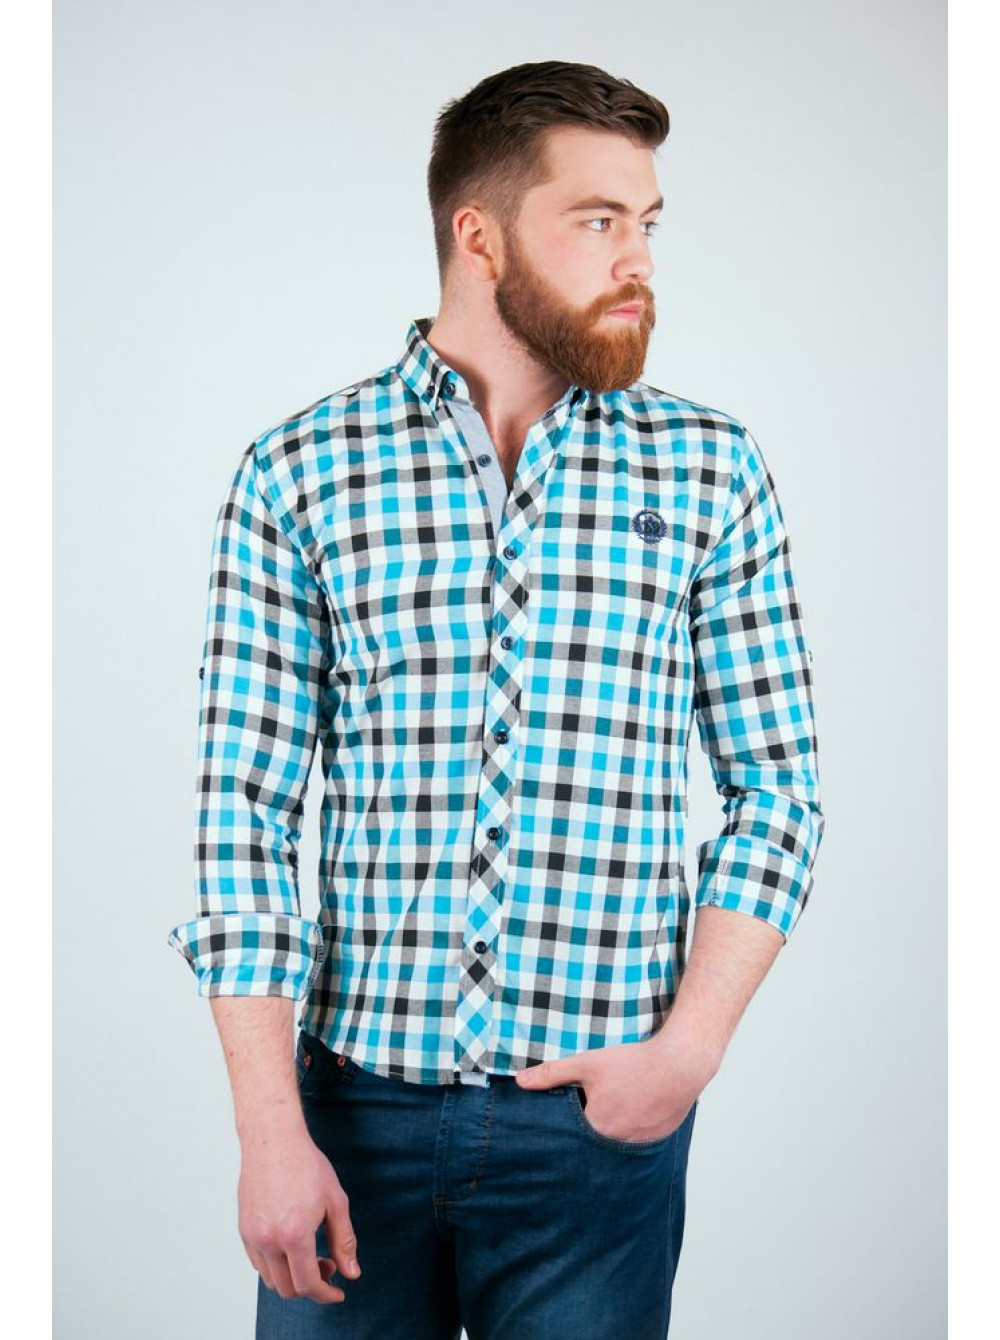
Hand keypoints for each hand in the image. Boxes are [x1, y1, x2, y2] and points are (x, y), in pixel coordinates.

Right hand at [238, 1127, 361, 1304]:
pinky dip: (276, 1266)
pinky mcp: (244, 1230)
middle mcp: (268, 1240)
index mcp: (294, 1235)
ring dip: (293, 1277)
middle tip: (329, 1264)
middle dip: (312, 1286)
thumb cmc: (307, 1165)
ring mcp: (252, 1237)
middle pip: (288, 1289)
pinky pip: (259, 1263)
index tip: (338, 1292)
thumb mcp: (335, 1201)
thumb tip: (352, 1273)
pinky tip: (292, 1245)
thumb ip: (344, 1241)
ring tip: (310, 1254)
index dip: (326, 1294)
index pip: (308, 1284)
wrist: (273, 1139)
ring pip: (271, 1280)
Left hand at [514, 1031, 719, 1142]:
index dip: (563, 1131)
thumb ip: (552, 1074)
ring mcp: (639, 1147)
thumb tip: (520, 1081)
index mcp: (596, 1129)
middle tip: (588, 1120)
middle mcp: (617, 1145)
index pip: (570, 1139)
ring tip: (611, 1116)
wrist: (680, 1064)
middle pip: (591, 1146)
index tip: (561, 1125)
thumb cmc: (634, 1063)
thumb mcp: (588, 1063)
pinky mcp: (656, 1143)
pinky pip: (635, 1145)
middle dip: (585, 1137)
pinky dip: (630, 1134)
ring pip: (614, 1147)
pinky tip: (631, 1116)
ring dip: (609, 1136)